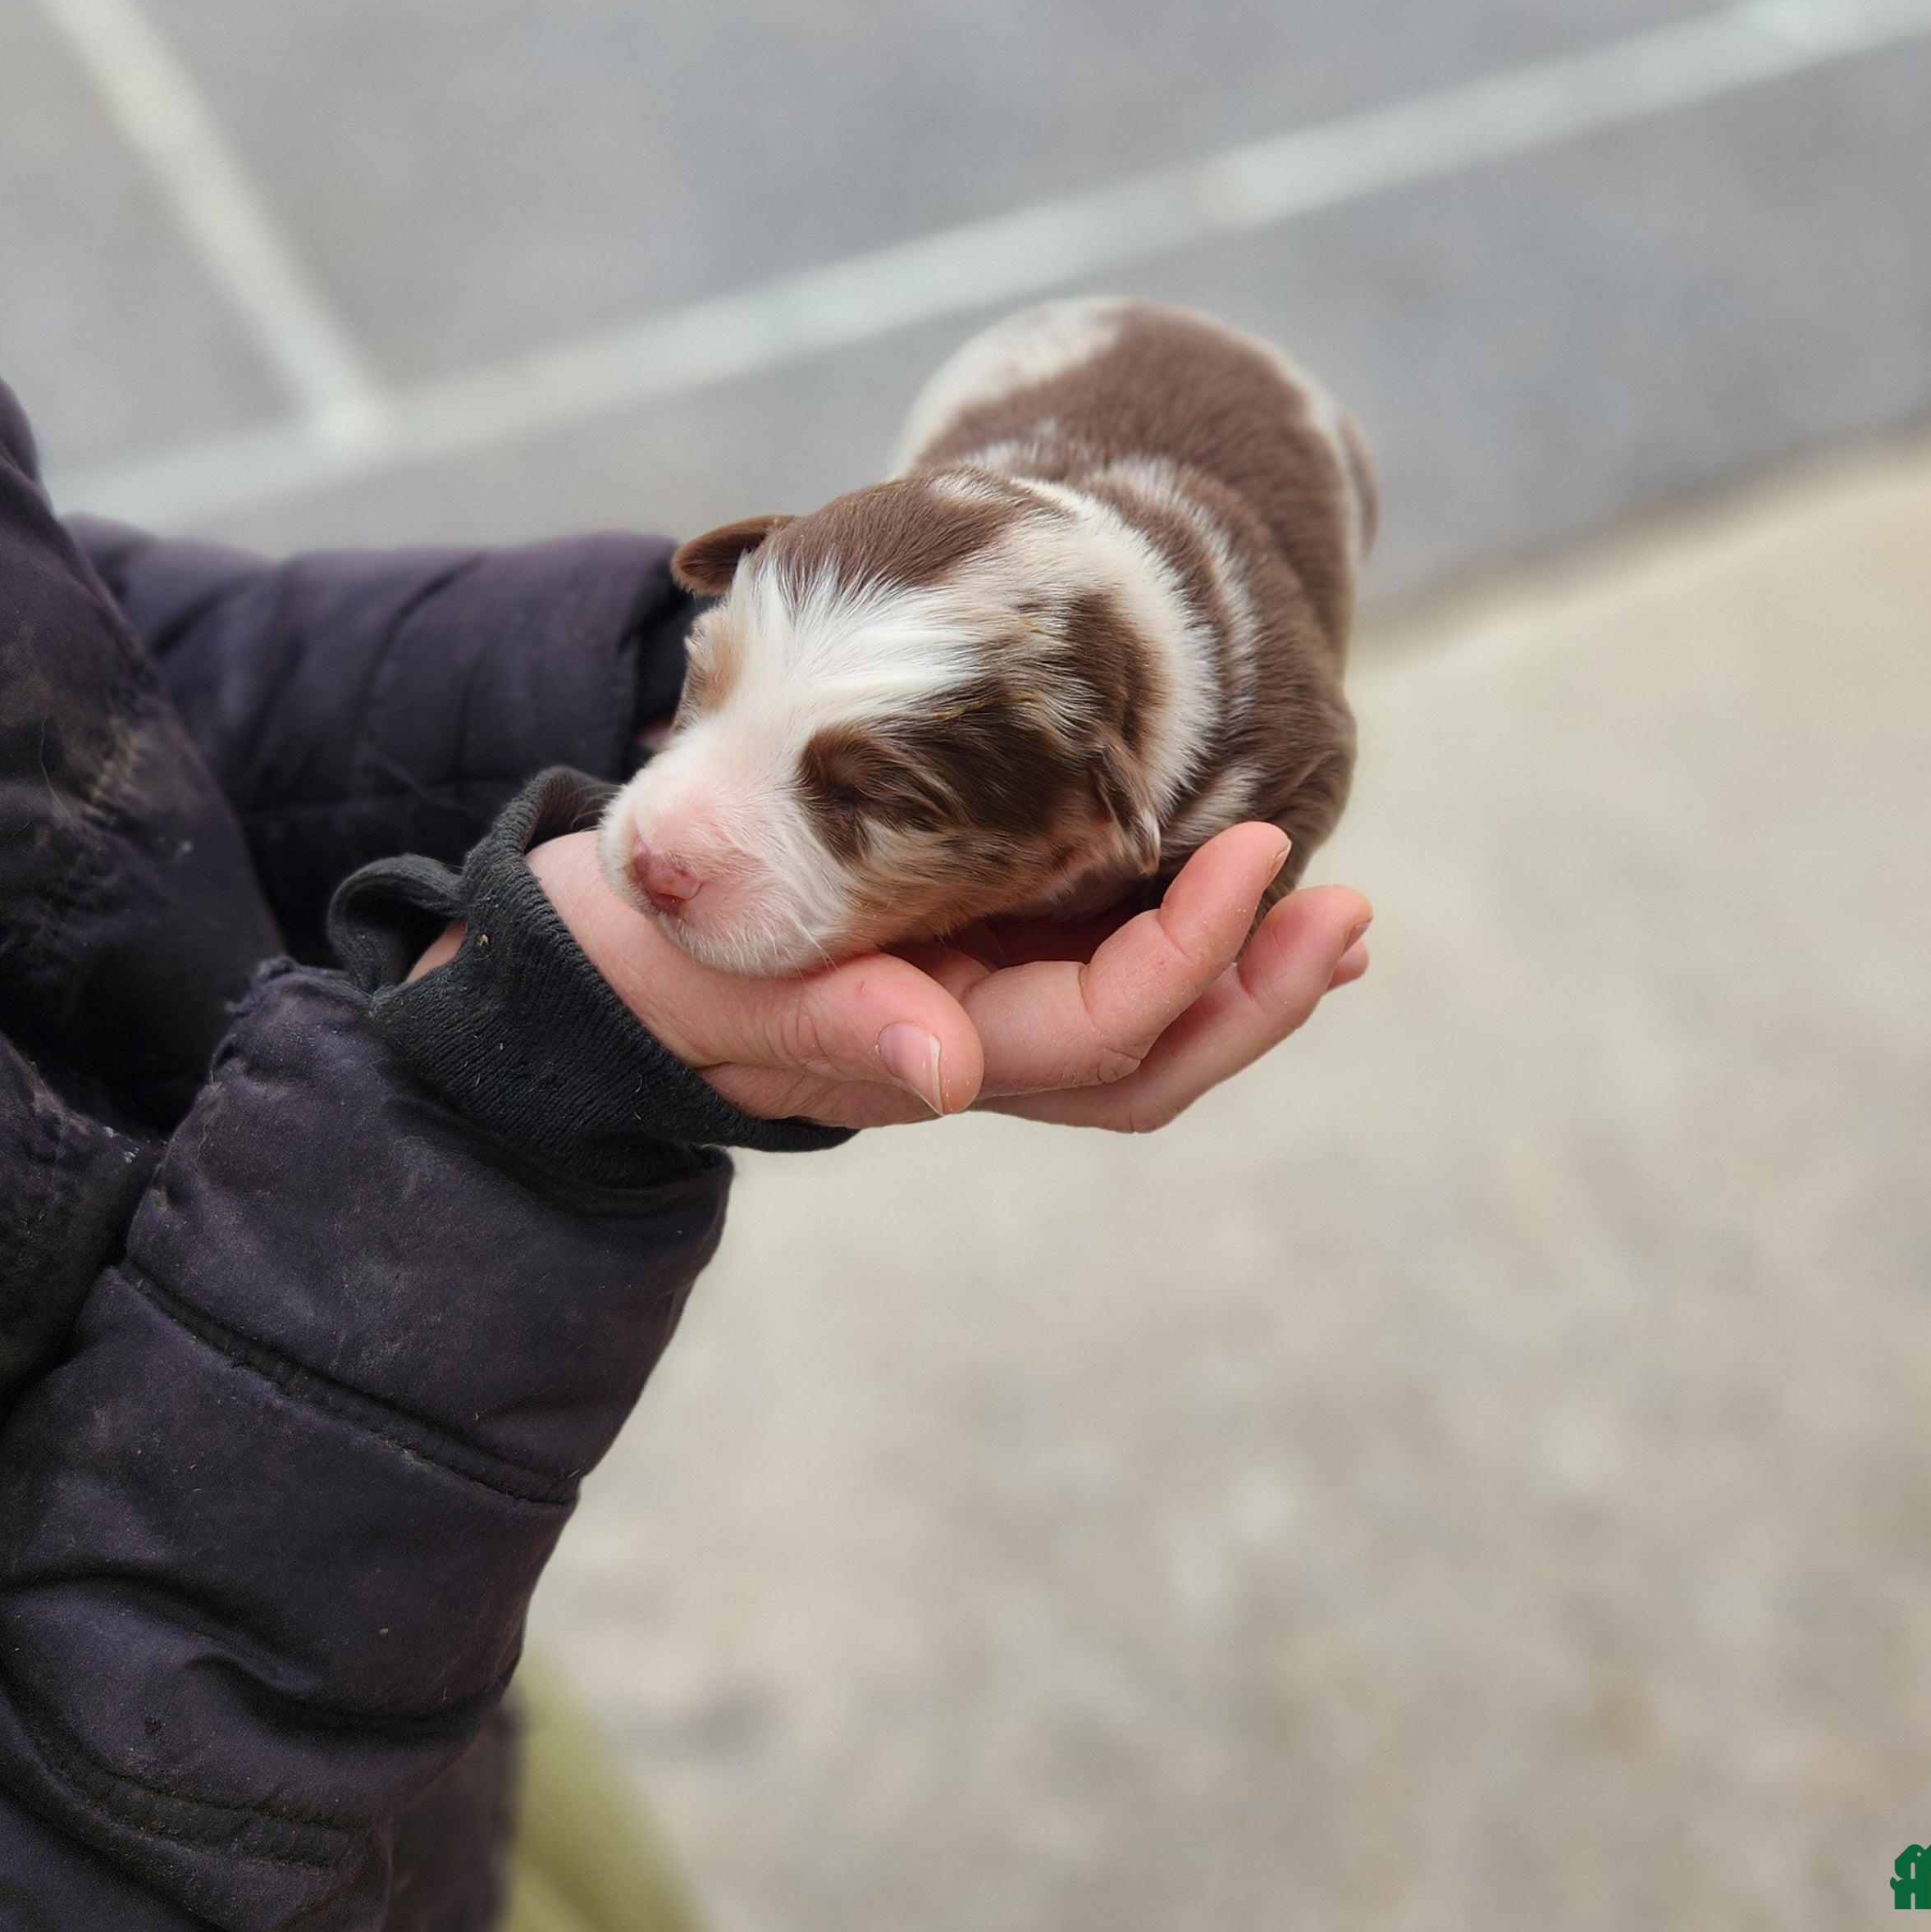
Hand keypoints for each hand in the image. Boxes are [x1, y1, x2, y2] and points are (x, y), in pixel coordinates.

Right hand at [410, 825, 1368, 1133]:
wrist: (583, 939)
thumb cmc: (636, 951)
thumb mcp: (710, 980)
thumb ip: (824, 1023)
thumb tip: (946, 1077)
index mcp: (917, 1054)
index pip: (1093, 1033)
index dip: (1190, 957)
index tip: (1256, 854)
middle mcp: (968, 1045)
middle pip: (1149, 1059)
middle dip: (1258, 996)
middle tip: (1346, 913)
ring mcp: (975, 1004)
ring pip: (1143, 1028)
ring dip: (1246, 978)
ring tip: (1335, 917)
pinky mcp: (970, 949)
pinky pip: (1103, 964)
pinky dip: (1188, 937)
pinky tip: (1250, 888)